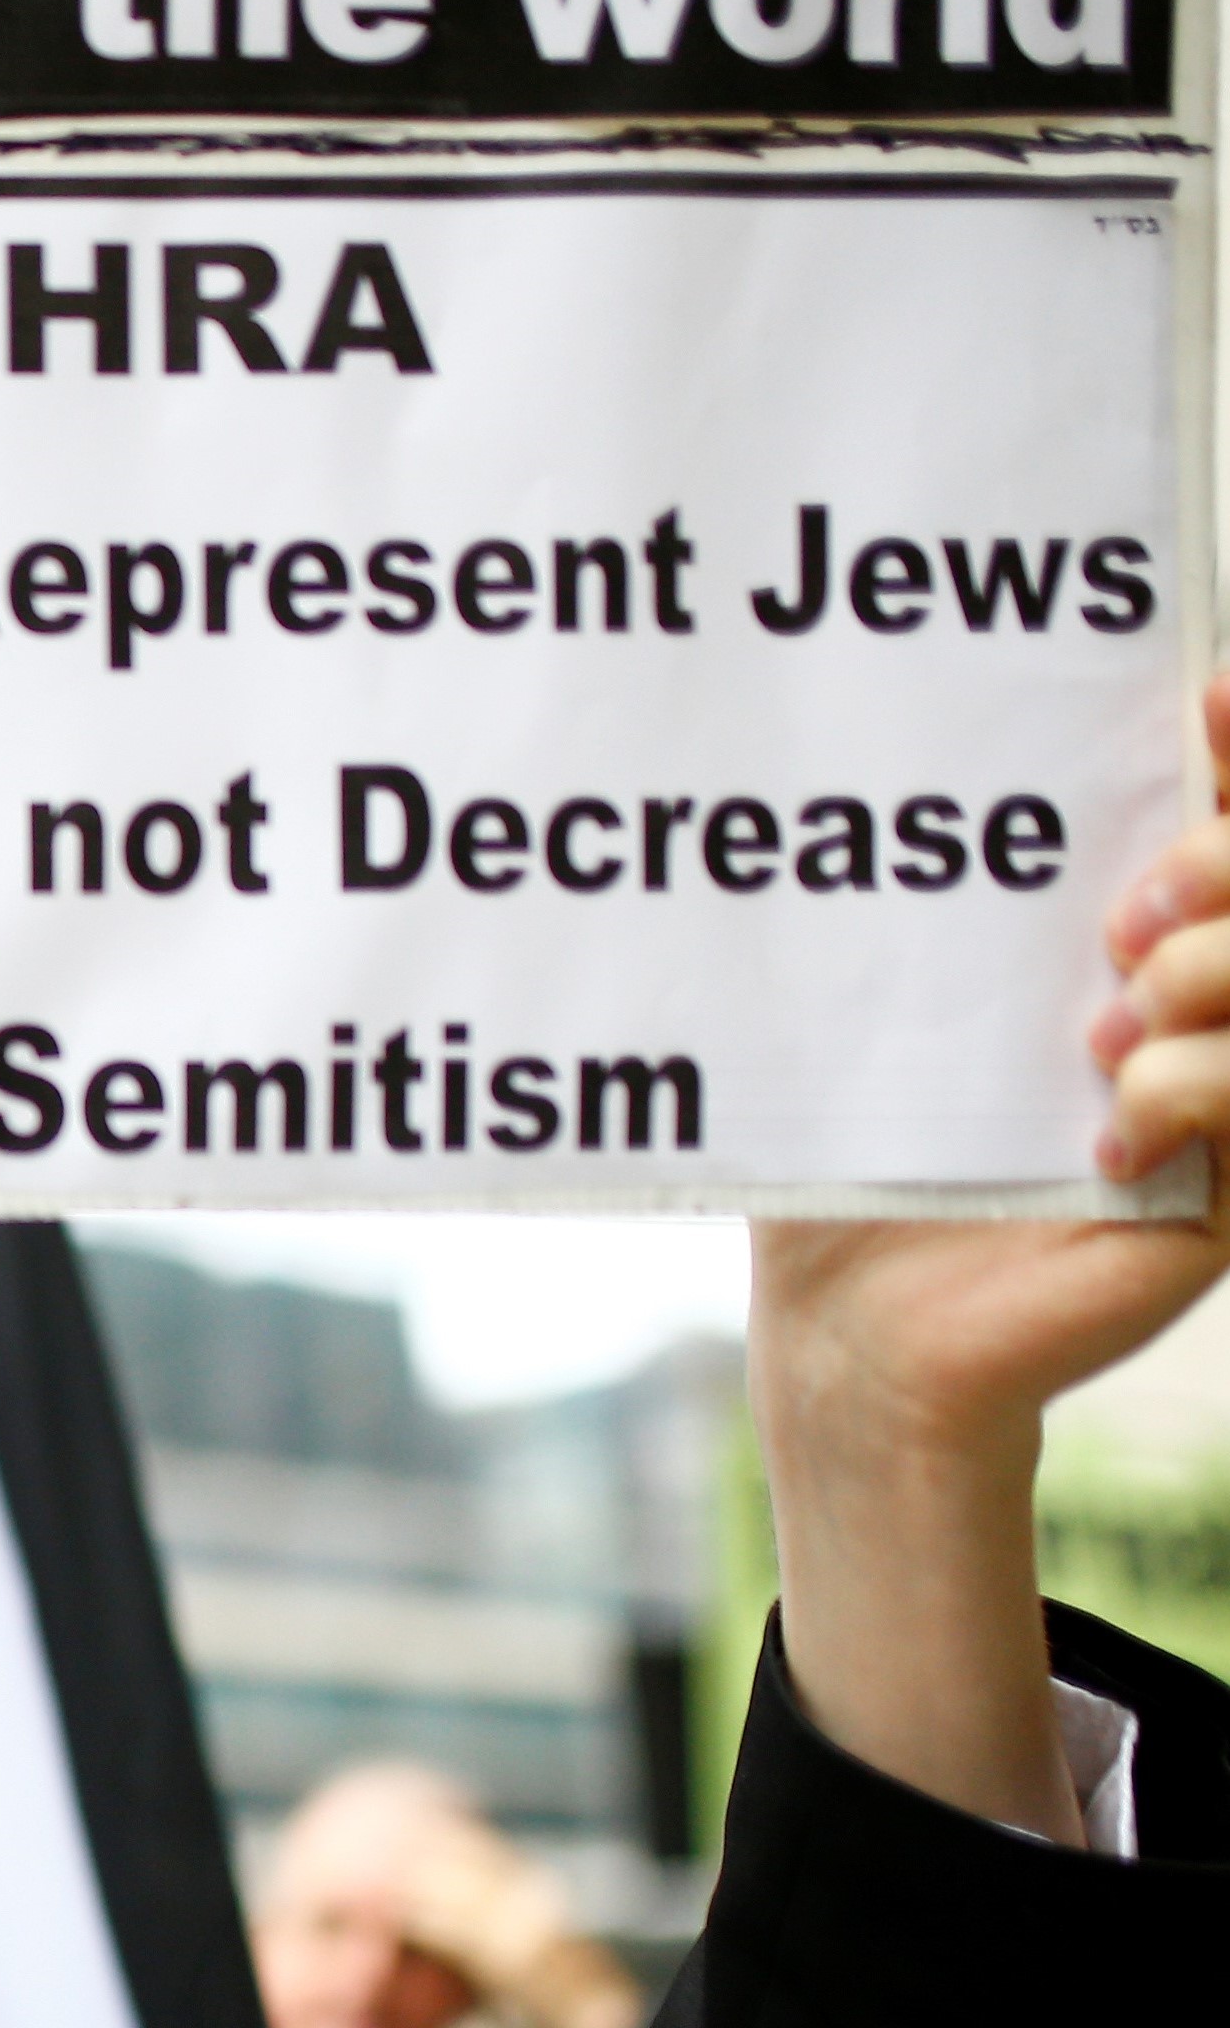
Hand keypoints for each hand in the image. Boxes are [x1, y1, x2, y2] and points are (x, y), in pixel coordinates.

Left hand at [750, 669, 1229, 1841]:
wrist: (847, 1324)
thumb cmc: (843, 1155)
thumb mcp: (855, 1011)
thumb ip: (885, 904)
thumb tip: (837, 752)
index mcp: (1108, 942)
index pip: (1204, 817)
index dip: (1223, 750)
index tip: (1199, 703)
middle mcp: (1185, 1005)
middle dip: (1222, 864)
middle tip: (1121, 915)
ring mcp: (1217, 1098)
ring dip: (1211, 973)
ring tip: (1106, 1025)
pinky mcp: (1222, 1196)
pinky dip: (1194, 1089)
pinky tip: (1107, 1131)